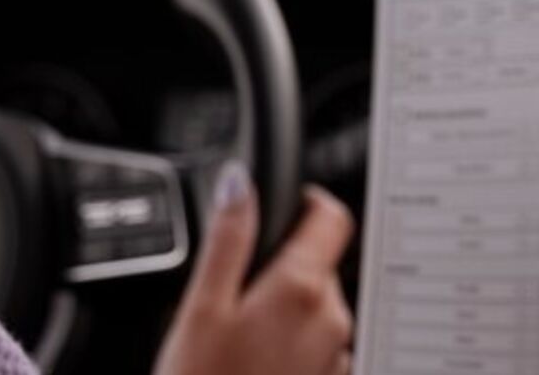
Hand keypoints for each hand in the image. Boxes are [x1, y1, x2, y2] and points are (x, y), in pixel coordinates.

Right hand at [154, 164, 356, 374]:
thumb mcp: (201, 305)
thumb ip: (227, 237)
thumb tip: (239, 182)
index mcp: (303, 288)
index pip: (331, 216)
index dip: (306, 201)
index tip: (282, 204)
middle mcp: (333, 319)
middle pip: (319, 264)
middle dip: (282, 266)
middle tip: (234, 289)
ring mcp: (337, 357)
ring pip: (316, 309)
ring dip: (285, 310)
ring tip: (237, 335)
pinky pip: (316, 348)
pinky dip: (290, 345)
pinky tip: (252, 362)